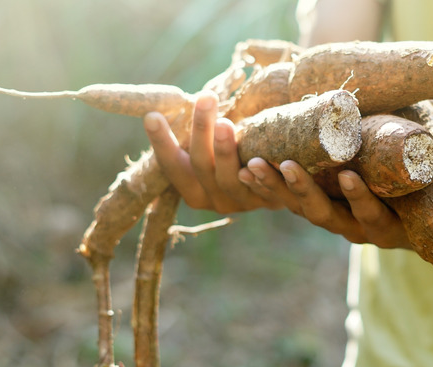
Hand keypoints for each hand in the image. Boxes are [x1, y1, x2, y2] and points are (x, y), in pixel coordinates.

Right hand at [142, 91, 283, 212]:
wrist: (280, 187)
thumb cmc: (238, 157)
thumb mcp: (214, 149)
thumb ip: (203, 133)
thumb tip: (191, 96)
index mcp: (192, 188)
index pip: (172, 166)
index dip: (161, 143)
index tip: (152, 116)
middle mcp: (212, 199)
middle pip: (201, 166)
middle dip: (201, 133)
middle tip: (204, 99)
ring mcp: (240, 203)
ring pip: (228, 180)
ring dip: (225, 152)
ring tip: (225, 123)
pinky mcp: (268, 203)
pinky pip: (264, 190)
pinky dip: (262, 175)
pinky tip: (260, 159)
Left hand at [239, 126, 432, 248]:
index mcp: (394, 230)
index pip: (373, 218)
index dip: (361, 200)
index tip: (348, 177)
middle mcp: (361, 230)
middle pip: (326, 218)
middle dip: (302, 194)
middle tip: (284, 167)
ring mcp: (340, 220)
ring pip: (302, 210)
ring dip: (276, 190)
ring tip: (251, 166)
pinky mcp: (325, 208)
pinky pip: (293, 202)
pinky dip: (270, 188)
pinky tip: (245, 169)